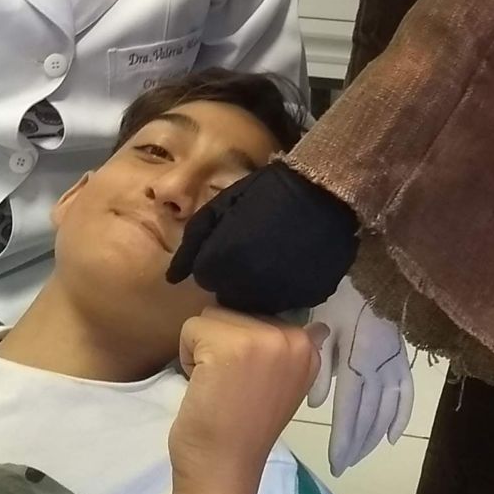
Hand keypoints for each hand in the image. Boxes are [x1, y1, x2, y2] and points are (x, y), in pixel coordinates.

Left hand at [167, 163, 357, 315]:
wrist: (320, 191)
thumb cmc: (264, 194)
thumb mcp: (219, 208)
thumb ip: (191, 245)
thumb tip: (172, 278)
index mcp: (222, 266)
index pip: (206, 279)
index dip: (216, 260)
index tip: (230, 243)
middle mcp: (248, 291)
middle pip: (231, 296)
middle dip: (235, 277)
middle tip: (252, 249)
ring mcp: (280, 299)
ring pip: (259, 303)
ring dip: (260, 286)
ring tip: (273, 255)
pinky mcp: (308, 300)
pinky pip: (288, 301)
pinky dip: (287, 287)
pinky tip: (293, 262)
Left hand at [170, 308, 324, 481]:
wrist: (224, 472)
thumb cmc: (244, 429)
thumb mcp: (284, 382)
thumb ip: (289, 350)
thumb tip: (319, 325)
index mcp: (309, 345)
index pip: (263, 311)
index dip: (249, 343)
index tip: (252, 379)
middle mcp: (293, 336)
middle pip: (238, 309)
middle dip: (226, 343)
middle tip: (234, 386)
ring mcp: (263, 339)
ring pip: (214, 315)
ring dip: (206, 348)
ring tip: (220, 386)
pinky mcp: (229, 346)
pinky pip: (192, 328)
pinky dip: (188, 357)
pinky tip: (205, 387)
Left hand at [307, 276, 413, 475]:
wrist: (370, 268)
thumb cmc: (339, 293)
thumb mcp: (321, 324)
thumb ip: (319, 366)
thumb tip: (317, 404)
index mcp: (357, 360)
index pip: (351, 410)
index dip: (344, 439)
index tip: (337, 463)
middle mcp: (380, 367)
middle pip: (370, 415)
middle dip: (357, 444)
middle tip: (345, 465)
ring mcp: (395, 363)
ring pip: (387, 409)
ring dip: (375, 435)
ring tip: (363, 454)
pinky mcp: (403, 357)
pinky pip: (406, 392)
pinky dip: (401, 416)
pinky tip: (392, 436)